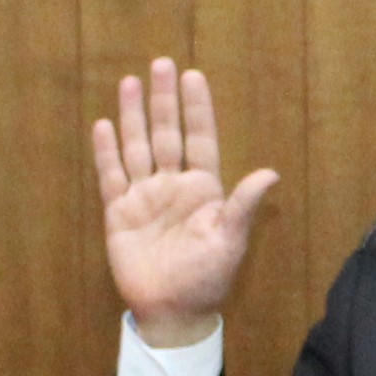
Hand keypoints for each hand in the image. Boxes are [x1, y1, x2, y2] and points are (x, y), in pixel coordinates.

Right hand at [91, 59, 274, 350]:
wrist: (172, 311)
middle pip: (166, 133)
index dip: (196, 108)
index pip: (199, 138)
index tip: (193, 76)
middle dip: (163, 100)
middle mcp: (173, 186)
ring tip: (129, 83)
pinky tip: (104, 126)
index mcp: (204, 189)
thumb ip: (243, 206)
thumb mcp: (229, 242)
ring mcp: (145, 197)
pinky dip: (107, 152)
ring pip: (138, 147)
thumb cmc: (207, 279)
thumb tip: (270, 174)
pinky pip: (112, 176)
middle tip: (160, 64)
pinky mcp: (120, 213)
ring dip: (133, 116)